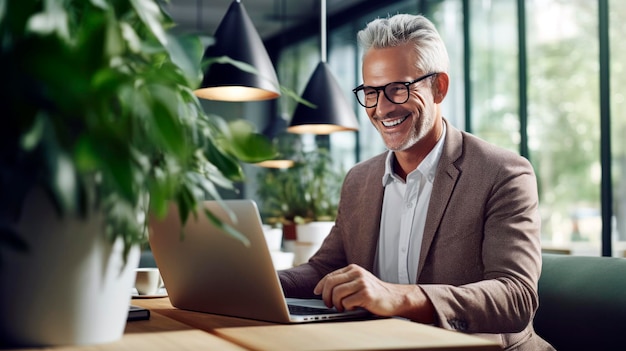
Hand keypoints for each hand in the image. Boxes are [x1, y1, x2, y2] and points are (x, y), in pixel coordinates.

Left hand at [313, 264, 434, 322]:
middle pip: (331, 284)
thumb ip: (344, 282)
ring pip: (337, 293)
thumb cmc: (374, 292)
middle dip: (326, 296)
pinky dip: (347, 307)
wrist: (394, 298)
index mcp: (353, 269)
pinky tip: (353, 308)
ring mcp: (362, 283)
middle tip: (329, 305)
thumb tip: (322, 290)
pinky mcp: (366, 294)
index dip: (321, 286)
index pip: (330, 276)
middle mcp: (357, 273)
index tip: (316, 293)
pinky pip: (347, 302)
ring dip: (337, 304)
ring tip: (342, 307)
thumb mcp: (358, 281)